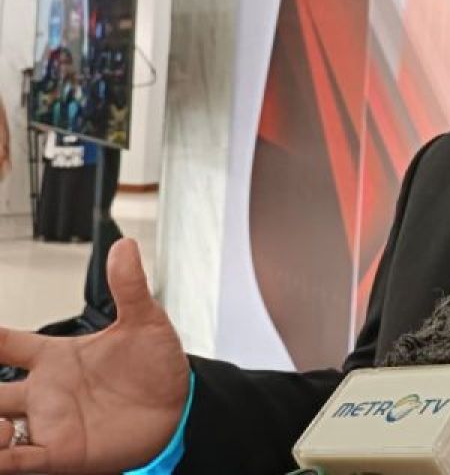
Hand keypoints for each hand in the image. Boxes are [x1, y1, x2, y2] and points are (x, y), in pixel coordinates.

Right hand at [0, 239, 189, 472]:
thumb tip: (124, 245)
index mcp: (55, 356)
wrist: (181, 407)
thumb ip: (130, 286)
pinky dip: (2, 458)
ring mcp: (49, 422)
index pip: (3, 344)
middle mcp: (44, 391)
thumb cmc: (157, 365)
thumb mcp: (146, 321)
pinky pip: (18, 460)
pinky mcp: (61, 452)